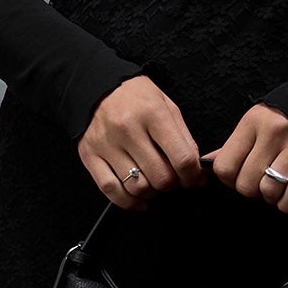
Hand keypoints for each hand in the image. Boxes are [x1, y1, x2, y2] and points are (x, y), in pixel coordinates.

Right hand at [77, 76, 204, 209]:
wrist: (98, 85)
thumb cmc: (136, 97)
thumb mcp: (167, 107)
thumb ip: (185, 140)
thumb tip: (197, 174)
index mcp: (152, 114)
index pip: (181, 158)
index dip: (192, 176)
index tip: (191, 178)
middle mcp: (128, 129)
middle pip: (161, 177)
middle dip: (173, 185)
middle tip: (172, 179)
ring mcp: (106, 144)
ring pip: (138, 187)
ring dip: (152, 193)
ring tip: (154, 183)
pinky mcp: (90, 156)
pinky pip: (111, 190)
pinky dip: (128, 202)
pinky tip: (138, 199)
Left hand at [203, 105, 287, 212]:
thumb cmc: (286, 116)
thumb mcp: (256, 121)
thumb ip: (233, 145)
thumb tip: (207, 165)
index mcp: (253, 122)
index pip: (225, 167)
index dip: (228, 180)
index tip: (237, 176)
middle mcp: (274, 132)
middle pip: (245, 184)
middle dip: (250, 190)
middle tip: (258, 182)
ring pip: (269, 191)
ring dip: (270, 197)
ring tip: (274, 186)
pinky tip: (287, 196)